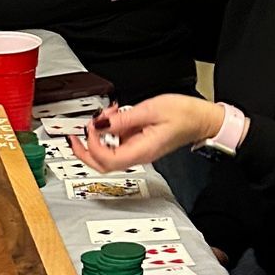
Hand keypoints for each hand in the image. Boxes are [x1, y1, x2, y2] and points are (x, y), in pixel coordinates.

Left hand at [72, 93, 220, 170]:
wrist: (201, 119)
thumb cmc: (184, 115)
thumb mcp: (151, 110)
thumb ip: (123, 119)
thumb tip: (101, 124)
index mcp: (141, 151)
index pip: (107, 159)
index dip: (92, 145)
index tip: (90, 127)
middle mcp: (138, 155)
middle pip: (102, 164)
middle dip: (84, 151)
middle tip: (74, 137)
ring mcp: (137, 151)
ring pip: (108, 153)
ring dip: (99, 135)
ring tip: (104, 115)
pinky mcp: (138, 143)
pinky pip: (117, 142)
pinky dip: (110, 130)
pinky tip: (114, 115)